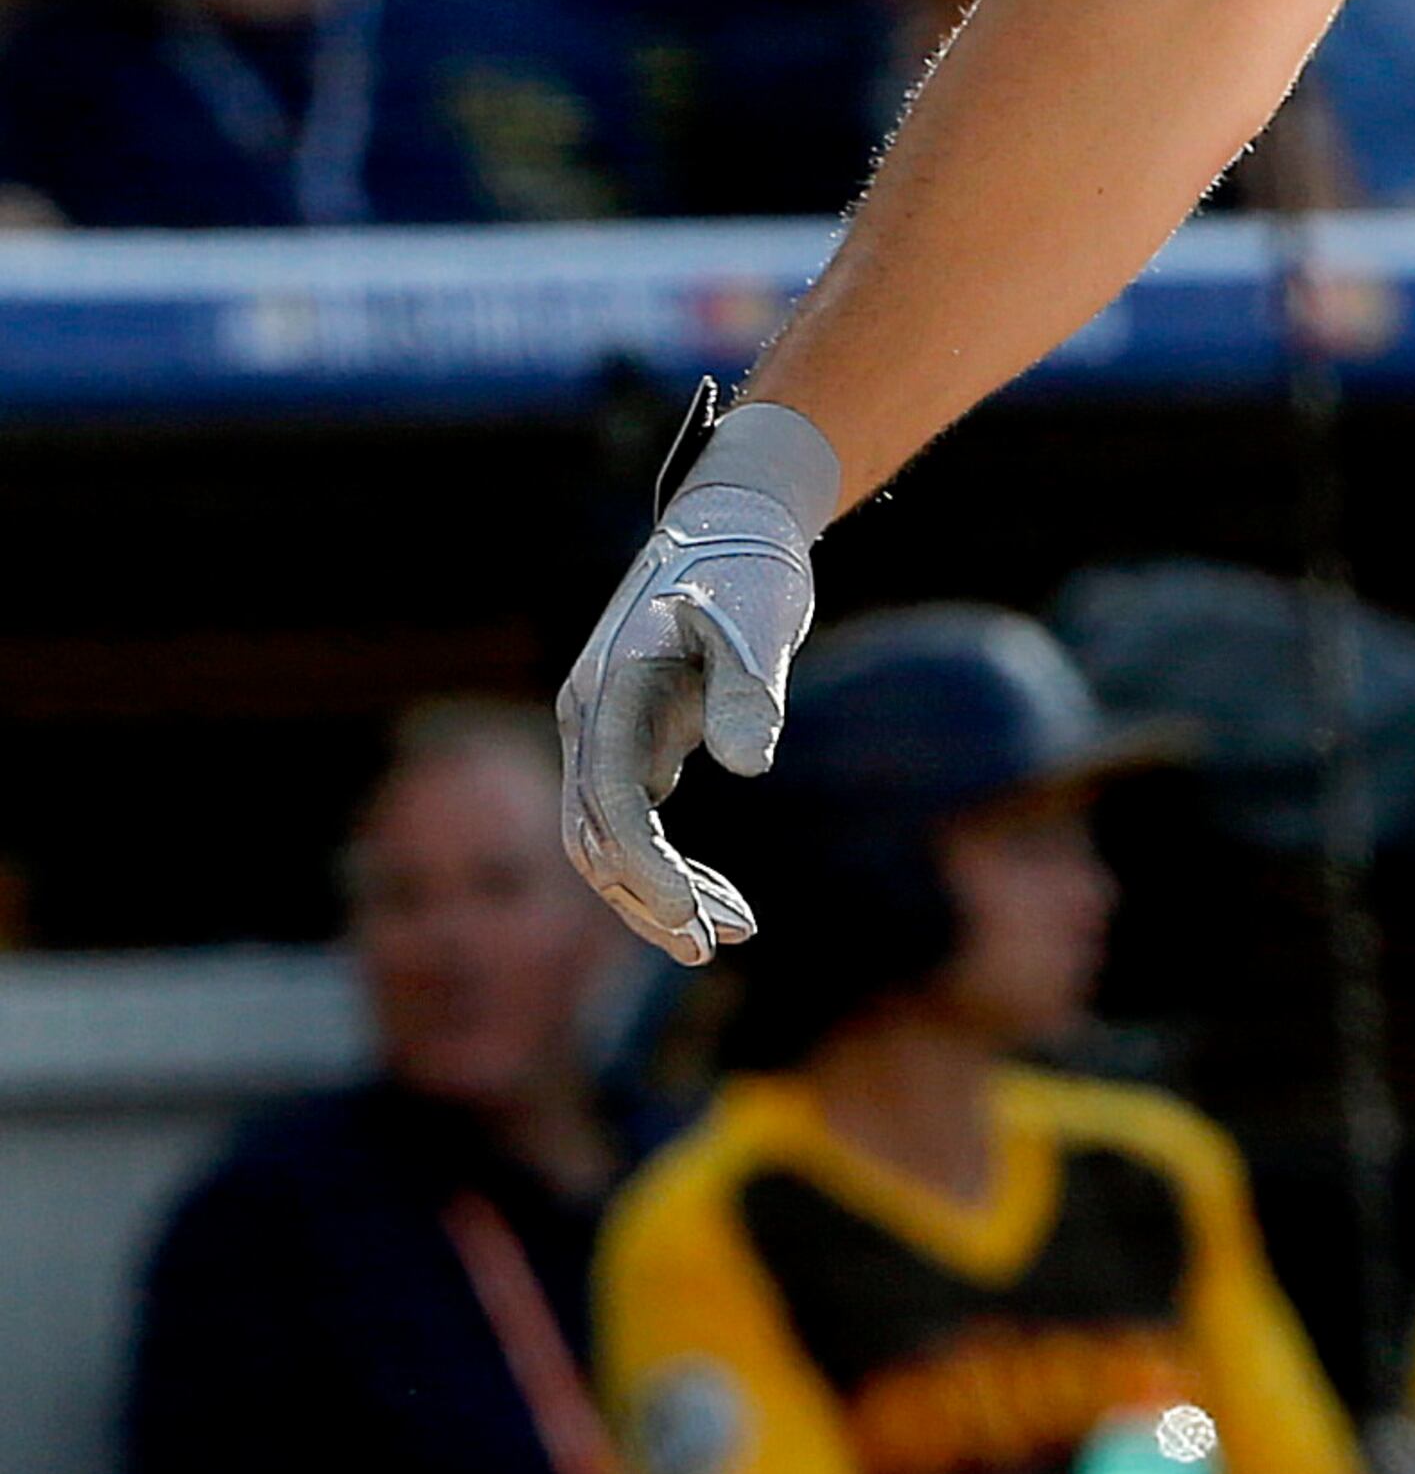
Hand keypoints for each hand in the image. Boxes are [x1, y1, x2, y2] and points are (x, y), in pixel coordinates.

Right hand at [557, 400, 837, 962]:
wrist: (738, 525)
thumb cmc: (751, 569)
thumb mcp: (763, 619)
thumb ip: (751, 687)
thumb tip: (749, 765)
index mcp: (610, 688)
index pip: (609, 801)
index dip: (643, 867)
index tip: (690, 916)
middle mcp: (591, 717)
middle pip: (594, 838)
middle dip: (646, 900)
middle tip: (708, 948)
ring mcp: (606, 733)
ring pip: (611, 843)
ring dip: (660, 896)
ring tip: (730, 935)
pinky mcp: (636, 743)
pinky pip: (638, 827)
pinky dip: (674, 870)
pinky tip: (725, 904)